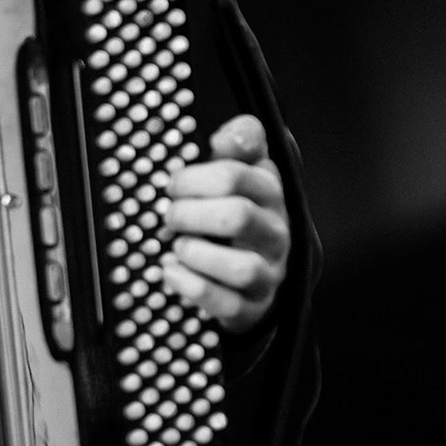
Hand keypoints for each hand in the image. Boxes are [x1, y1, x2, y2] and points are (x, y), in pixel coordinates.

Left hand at [160, 114, 291, 332]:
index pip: (236, 175)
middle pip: (237, 217)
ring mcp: (268, 273)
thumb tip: (227, 138)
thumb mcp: (244, 169)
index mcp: (270, 193)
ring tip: (177, 245)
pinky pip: (227, 304)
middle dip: (191, 213)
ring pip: (241, 268)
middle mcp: (275, 233)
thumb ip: (240, 142)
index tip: (173, 184)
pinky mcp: (253, 307)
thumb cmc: (238, 211)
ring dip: (197, 253)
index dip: (194, 177)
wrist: (257, 271)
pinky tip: (170, 270)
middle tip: (171, 214)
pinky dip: (191, 286)